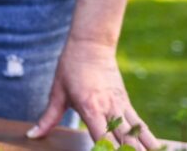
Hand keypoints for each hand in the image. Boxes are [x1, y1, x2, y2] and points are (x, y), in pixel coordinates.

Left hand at [27, 41, 159, 149]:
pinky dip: (147, 138)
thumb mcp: (57, 93)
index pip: (102, 137)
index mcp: (89, 107)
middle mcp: (108, 109)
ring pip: (137, 133)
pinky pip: (140, 124)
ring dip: (141, 148)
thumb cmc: (70, 68)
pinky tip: (154, 149)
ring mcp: (120, 105)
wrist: (91, 45)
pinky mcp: (127, 102)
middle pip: (123, 139)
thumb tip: (32, 135)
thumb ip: (48, 118)